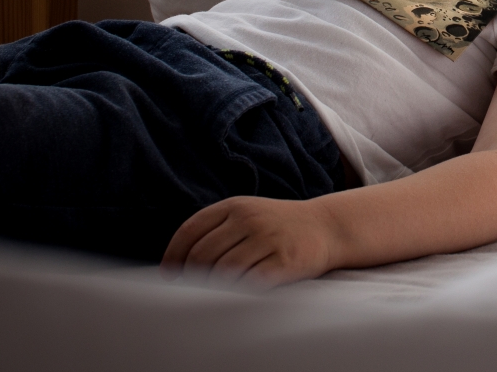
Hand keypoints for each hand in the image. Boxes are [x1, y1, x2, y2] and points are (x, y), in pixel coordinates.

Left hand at [160, 195, 338, 286]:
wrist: (326, 227)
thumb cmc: (278, 226)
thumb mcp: (247, 214)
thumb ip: (216, 230)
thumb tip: (178, 262)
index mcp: (235, 206)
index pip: (190, 230)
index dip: (173, 255)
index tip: (170, 274)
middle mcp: (250, 219)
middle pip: (203, 254)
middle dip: (193, 276)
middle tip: (194, 288)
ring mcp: (268, 239)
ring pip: (223, 270)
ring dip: (214, 286)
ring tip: (218, 290)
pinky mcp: (284, 261)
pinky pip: (248, 282)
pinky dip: (238, 291)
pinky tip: (239, 291)